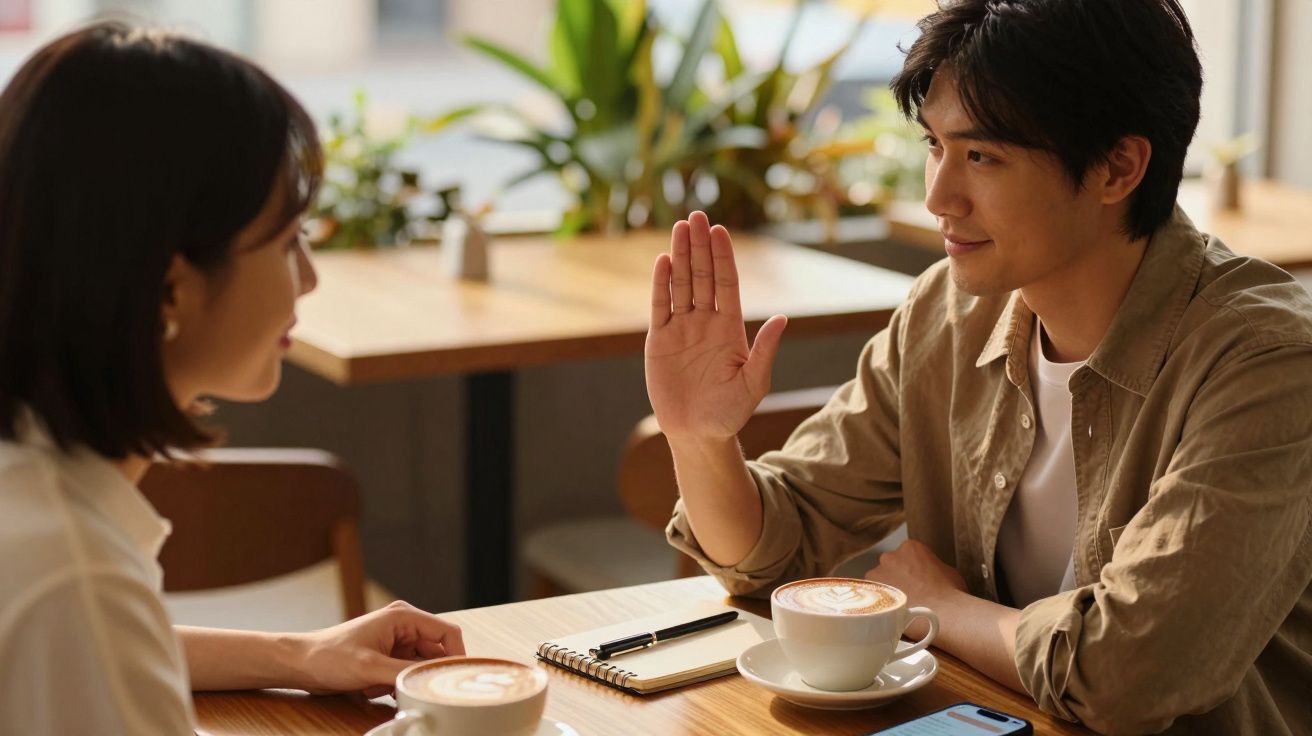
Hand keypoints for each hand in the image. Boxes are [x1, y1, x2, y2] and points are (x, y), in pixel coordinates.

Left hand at [296, 601, 464, 696]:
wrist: (301, 664)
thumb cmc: (329, 657)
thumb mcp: (370, 668)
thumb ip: (406, 672)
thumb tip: (433, 681)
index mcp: (404, 616)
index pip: (448, 633)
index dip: (457, 656)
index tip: (455, 680)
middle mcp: (404, 625)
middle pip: (435, 652)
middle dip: (423, 674)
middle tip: (408, 688)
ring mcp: (396, 640)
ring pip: (420, 665)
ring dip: (406, 681)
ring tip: (381, 686)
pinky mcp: (388, 655)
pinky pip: (406, 672)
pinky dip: (395, 684)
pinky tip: (373, 688)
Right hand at [645, 211, 787, 440]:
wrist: (698, 434)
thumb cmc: (730, 413)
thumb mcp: (754, 382)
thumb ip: (764, 349)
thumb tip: (782, 318)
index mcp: (730, 328)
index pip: (726, 283)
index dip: (723, 256)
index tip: (719, 230)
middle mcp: (706, 322)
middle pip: (703, 276)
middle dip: (700, 246)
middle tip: (696, 215)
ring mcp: (682, 329)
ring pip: (681, 285)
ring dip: (681, 256)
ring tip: (679, 228)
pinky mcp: (660, 340)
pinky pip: (661, 307)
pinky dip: (662, 285)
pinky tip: (663, 262)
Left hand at [865, 539, 967, 638]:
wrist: (944, 613)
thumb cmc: (951, 594)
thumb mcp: (948, 572)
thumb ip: (933, 568)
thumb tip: (931, 575)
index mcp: (910, 547)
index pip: (905, 557)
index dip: (910, 571)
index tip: (915, 583)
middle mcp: (890, 556)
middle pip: (889, 568)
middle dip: (896, 579)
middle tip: (908, 595)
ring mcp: (878, 573)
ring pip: (878, 582)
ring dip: (886, 591)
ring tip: (900, 608)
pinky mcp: (872, 593)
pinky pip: (872, 597)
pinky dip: (879, 604)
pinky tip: (890, 614)